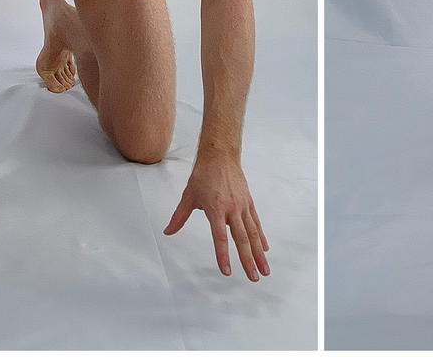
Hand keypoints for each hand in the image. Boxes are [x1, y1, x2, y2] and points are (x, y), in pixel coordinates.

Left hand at [164, 153, 268, 280]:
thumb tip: (168, 231)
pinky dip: (260, 236)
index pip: (220, 237)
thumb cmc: (204, 174)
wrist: (220, 154)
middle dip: (249, 260)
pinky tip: (264, 248)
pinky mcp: (248, 201)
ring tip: (265, 269)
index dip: (223, 255)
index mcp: (216, 209)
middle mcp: (232, 209)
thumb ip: (179, 216)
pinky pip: (256, 222)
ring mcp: (243, 205)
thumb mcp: (188, 196)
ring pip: (253, 233)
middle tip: (255, 278)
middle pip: (242, 239)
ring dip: (259, 252)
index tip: (227, 272)